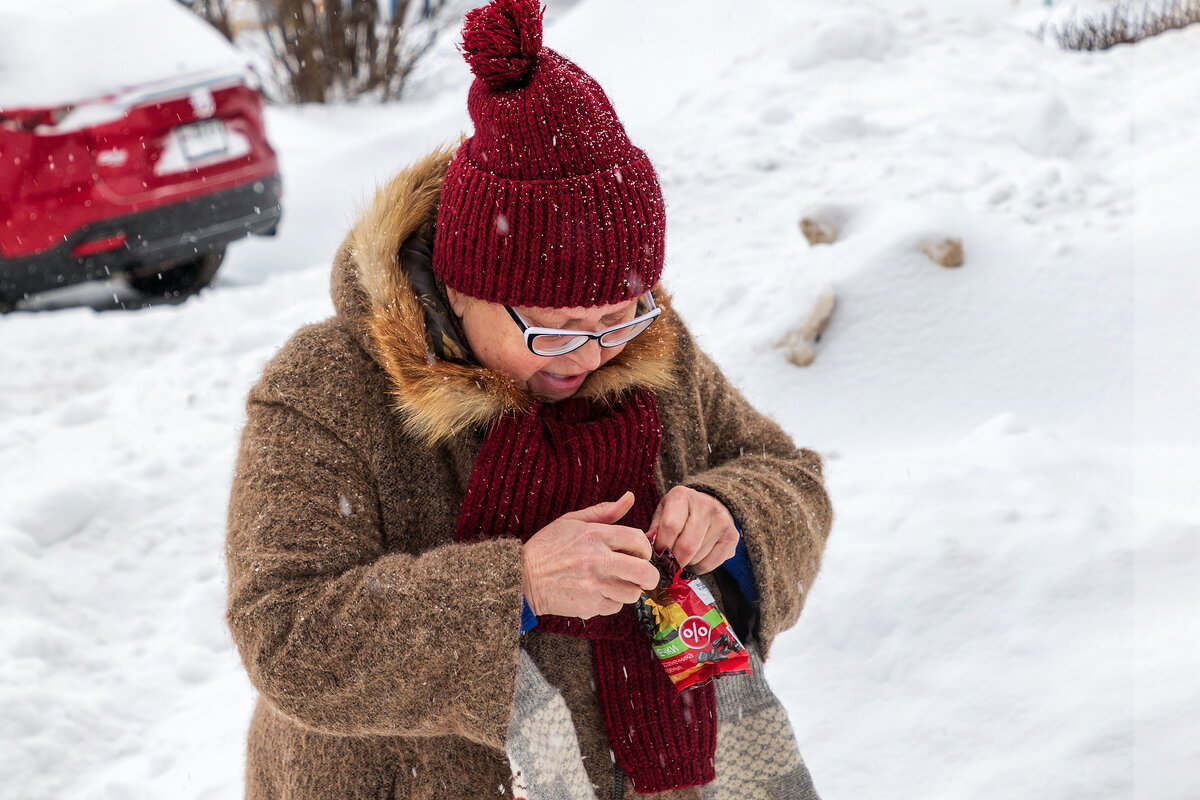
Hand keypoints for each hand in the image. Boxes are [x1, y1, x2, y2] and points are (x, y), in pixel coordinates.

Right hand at [522, 491, 659, 619]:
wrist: (522, 577)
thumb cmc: (547, 547)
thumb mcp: (572, 521)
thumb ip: (604, 511)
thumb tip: (629, 497)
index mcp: (594, 535)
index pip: (637, 539)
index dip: (644, 548)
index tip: (639, 553)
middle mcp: (597, 560)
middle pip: (644, 572)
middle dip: (650, 576)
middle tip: (644, 576)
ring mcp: (594, 585)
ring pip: (632, 593)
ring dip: (629, 589)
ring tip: (615, 583)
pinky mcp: (589, 606)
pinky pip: (615, 607)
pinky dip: (611, 602)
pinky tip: (598, 593)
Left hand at [649, 486, 738, 573]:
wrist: (710, 503)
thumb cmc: (680, 511)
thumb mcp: (663, 511)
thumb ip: (654, 529)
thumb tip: (646, 550)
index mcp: (682, 496)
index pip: (670, 526)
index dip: (662, 545)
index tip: (658, 553)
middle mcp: (705, 505)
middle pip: (687, 545)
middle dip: (674, 560)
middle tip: (669, 563)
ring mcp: (722, 520)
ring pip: (698, 556)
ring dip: (686, 563)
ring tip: (682, 556)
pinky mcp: (732, 536)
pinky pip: (711, 563)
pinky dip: (699, 568)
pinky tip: (695, 559)